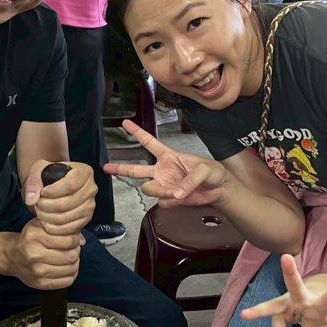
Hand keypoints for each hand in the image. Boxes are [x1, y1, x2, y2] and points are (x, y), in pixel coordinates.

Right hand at [7, 221, 82, 289]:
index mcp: (35, 236)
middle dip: (75, 251)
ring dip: (75, 263)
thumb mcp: (42, 226)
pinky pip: (67, 281)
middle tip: (71, 249)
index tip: (72, 239)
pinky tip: (66, 268)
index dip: (75, 239)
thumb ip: (62, 229)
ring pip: (71, 269)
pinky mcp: (41, 283)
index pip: (69, 240)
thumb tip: (81, 240)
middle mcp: (34, 254)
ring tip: (69, 258)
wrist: (13, 257)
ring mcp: (37, 271)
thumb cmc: (31, 239)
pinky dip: (71, 274)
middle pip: (71, 256)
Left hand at [22, 160, 96, 235]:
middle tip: (37, 204)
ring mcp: (90, 205)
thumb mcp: (39, 170)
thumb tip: (32, 199)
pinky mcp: (86, 219)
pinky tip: (46, 222)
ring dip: (48, 217)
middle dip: (47, 206)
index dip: (53, 191)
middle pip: (68, 203)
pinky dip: (54, 228)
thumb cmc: (49, 175)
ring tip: (40, 211)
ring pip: (67, 217)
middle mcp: (91, 188)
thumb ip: (33, 182)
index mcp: (84, 172)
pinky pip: (69, 228)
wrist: (56, 186)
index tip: (42, 192)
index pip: (70, 184)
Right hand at [104, 119, 227, 206]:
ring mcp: (164, 186)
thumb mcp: (204, 169)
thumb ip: (189, 180)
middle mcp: (162, 171)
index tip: (125, 123)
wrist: (219, 190)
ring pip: (149, 189)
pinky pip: (163, 202)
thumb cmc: (212, 173)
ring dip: (161, 191)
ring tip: (177, 192)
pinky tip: (182, 198)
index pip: (149, 142)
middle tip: (107, 167)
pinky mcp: (169, 199)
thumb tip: (175, 193)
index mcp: (169, 156)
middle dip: (120, 168)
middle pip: (136, 170)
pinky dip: (172, 202)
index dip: (137, 132)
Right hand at [241, 254, 326, 326]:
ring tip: (245, 315)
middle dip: (290, 273)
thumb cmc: (319, 318)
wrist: (311, 307)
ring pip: (272, 307)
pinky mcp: (277, 310)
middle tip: (285, 258)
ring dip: (259, 311)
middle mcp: (301, 299)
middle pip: (294, 286)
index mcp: (319, 303)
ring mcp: (286, 303)